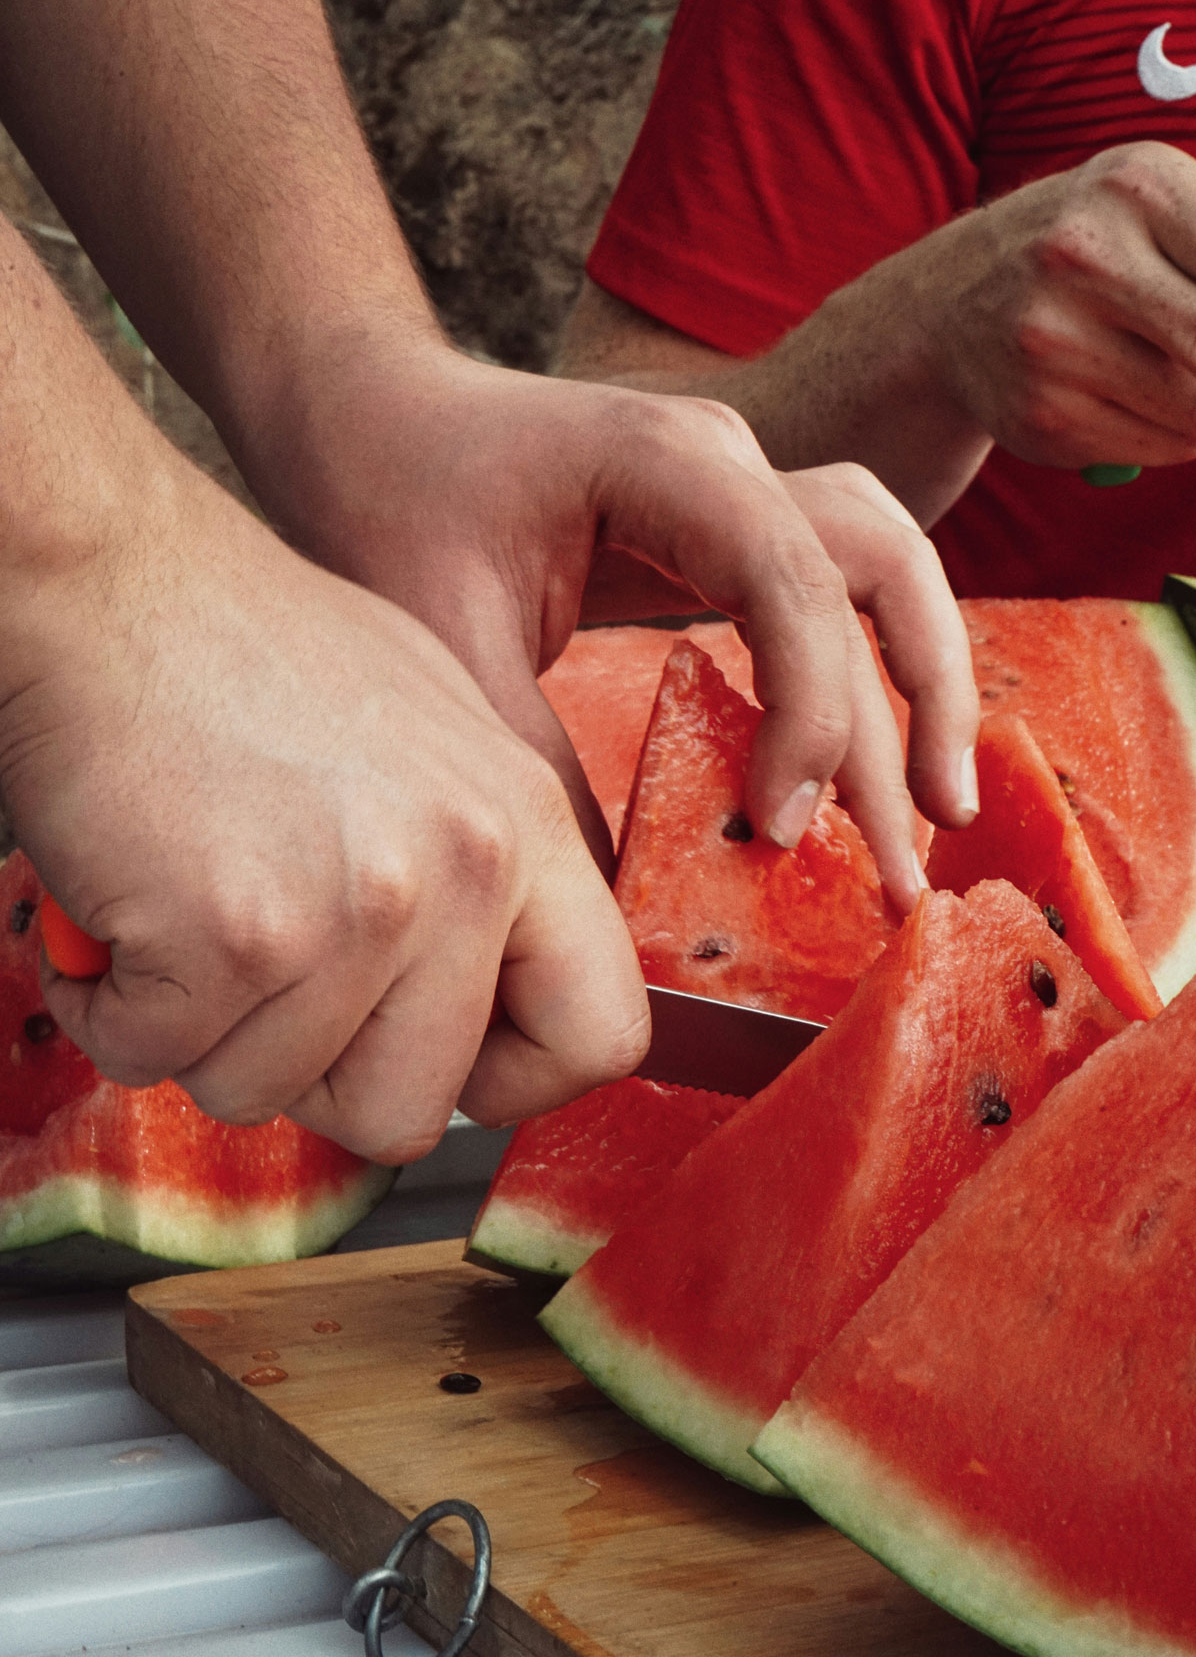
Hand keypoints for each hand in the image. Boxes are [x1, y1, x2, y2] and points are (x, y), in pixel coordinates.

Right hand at [2, 455, 648, 1159]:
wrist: (103, 574)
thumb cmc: (240, 644)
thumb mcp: (427, 729)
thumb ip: (481, 864)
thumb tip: (490, 989)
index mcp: (523, 822)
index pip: (601, 1035)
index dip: (511, 1080)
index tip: (440, 1064)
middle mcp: (463, 870)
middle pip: (412, 1112)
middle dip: (313, 1073)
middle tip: (257, 978)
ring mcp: (357, 907)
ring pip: (267, 1093)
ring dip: (199, 1028)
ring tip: (180, 908)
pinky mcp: (236, 932)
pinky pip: (155, 1056)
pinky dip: (110, 1007)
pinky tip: (117, 913)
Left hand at [230, 337, 980, 909]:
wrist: (361, 417)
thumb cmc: (385, 499)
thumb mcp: (440, 635)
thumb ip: (531, 753)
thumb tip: (615, 896)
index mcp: (662, 459)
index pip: (793, 576)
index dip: (811, 710)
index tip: (781, 826)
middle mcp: (724, 460)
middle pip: (879, 567)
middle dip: (914, 716)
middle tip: (909, 863)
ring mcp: (734, 490)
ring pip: (886, 567)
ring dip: (925, 687)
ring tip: (940, 817)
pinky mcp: (721, 534)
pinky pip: (833, 592)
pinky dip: (868, 673)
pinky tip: (869, 769)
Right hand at [909, 141, 1195, 470]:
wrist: (952, 305)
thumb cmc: (1092, 245)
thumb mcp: (1161, 205)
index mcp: (1136, 188)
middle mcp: (1084, 260)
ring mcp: (1054, 345)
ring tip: (1184, 372)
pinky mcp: (1042, 417)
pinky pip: (1162, 447)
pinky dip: (1181, 436)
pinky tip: (1144, 401)